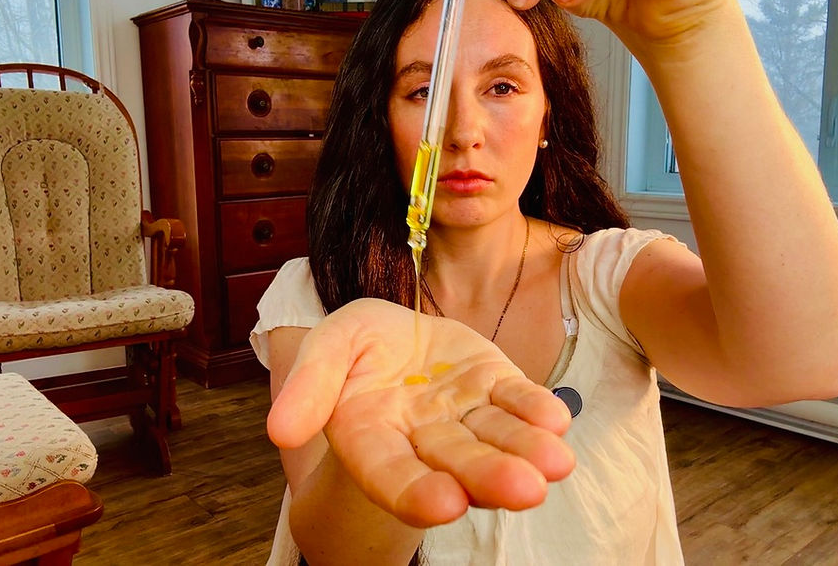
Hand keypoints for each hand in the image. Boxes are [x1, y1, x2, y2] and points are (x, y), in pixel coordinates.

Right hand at [268, 298, 574, 527]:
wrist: (394, 332)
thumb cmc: (356, 346)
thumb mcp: (327, 346)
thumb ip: (309, 385)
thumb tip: (280, 430)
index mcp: (371, 438)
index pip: (389, 473)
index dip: (413, 492)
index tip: (444, 505)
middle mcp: (423, 438)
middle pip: (455, 463)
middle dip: (488, 477)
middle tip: (525, 489)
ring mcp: (465, 415)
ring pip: (496, 439)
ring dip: (526, 452)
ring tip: (555, 464)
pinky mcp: (496, 386)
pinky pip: (517, 401)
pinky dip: (537, 411)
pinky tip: (557, 419)